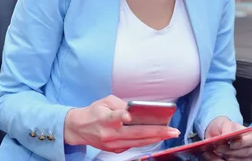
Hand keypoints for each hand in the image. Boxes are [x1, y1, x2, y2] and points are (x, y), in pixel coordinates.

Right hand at [63, 95, 179, 152]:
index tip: (128, 116)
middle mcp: (109, 133)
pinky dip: (147, 140)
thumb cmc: (94, 112)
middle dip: (156, 132)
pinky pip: (134, 145)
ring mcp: (113, 144)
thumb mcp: (105, 101)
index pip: (114, 117)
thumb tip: (138, 110)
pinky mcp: (115, 150)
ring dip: (156, 138)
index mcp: (104, 118)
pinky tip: (158, 135)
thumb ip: (121, 104)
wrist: (78, 129)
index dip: (121, 116)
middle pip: (136, 133)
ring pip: (138, 142)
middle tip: (173, 130)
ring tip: (171, 133)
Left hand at [204, 117, 251, 160]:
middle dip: (229, 151)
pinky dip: (219, 160)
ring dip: (223, 157)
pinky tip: (213, 156)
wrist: (217, 134)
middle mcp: (251, 149)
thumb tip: (227, 135)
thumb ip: (227, 129)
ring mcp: (245, 158)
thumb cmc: (224, 128)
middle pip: (244, 153)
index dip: (241, 143)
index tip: (230, 144)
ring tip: (214, 150)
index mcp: (251, 136)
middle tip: (218, 147)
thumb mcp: (224, 124)